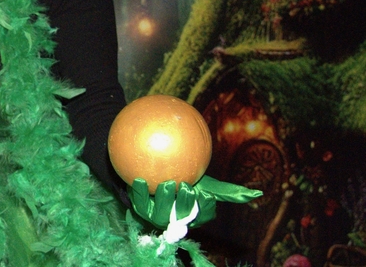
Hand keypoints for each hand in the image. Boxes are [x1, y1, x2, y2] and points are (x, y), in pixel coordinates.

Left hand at [130, 176, 262, 228]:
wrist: (158, 174)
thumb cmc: (187, 180)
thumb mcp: (207, 185)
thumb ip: (228, 192)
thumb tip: (257, 194)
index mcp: (193, 217)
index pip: (201, 215)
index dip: (203, 205)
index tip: (202, 191)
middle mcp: (175, 220)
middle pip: (180, 216)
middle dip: (184, 204)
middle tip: (184, 186)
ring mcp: (156, 216)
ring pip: (158, 213)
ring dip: (162, 199)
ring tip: (166, 184)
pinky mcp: (139, 208)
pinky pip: (138, 202)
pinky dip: (138, 192)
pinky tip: (139, 180)